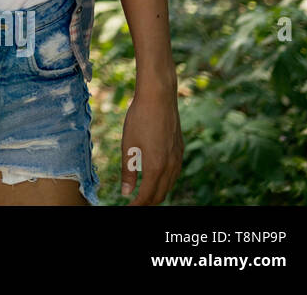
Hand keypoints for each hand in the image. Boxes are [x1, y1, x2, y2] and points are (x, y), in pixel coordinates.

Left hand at [119, 86, 182, 203]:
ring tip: (143, 194)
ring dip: (156, 192)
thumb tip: (126, 192)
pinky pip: (174, 173)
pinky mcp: (180, 150)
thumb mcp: (128, 144)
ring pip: (169, 184)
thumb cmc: (140, 118)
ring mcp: (178, 158)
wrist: (159, 97)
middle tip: (134, 204)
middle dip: (147, 202)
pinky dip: (164, 181)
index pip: (147, 196)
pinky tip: (156, 177)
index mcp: (156, 166)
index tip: (127, 208)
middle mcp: (171, 165)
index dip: (137, 205)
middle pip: (160, 194)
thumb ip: (128, 170)